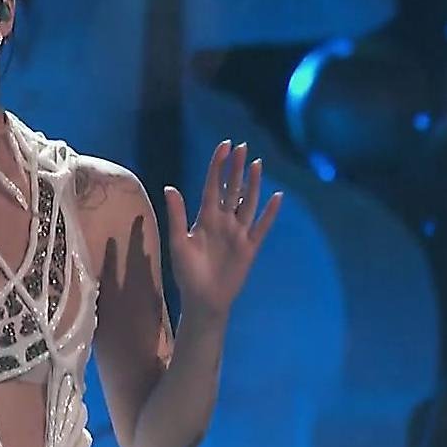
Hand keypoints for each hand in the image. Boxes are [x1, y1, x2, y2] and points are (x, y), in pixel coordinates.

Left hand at [163, 141, 282, 321]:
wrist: (203, 299)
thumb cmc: (187, 273)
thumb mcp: (178, 243)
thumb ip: (177, 215)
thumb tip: (169, 187)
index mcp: (205, 218)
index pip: (212, 186)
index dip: (218, 166)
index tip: (225, 146)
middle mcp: (223, 221)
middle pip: (232, 189)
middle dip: (236, 168)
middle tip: (243, 147)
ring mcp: (238, 233)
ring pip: (248, 202)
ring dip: (253, 184)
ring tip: (257, 164)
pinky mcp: (250, 247)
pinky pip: (262, 226)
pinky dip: (270, 213)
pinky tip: (277, 197)